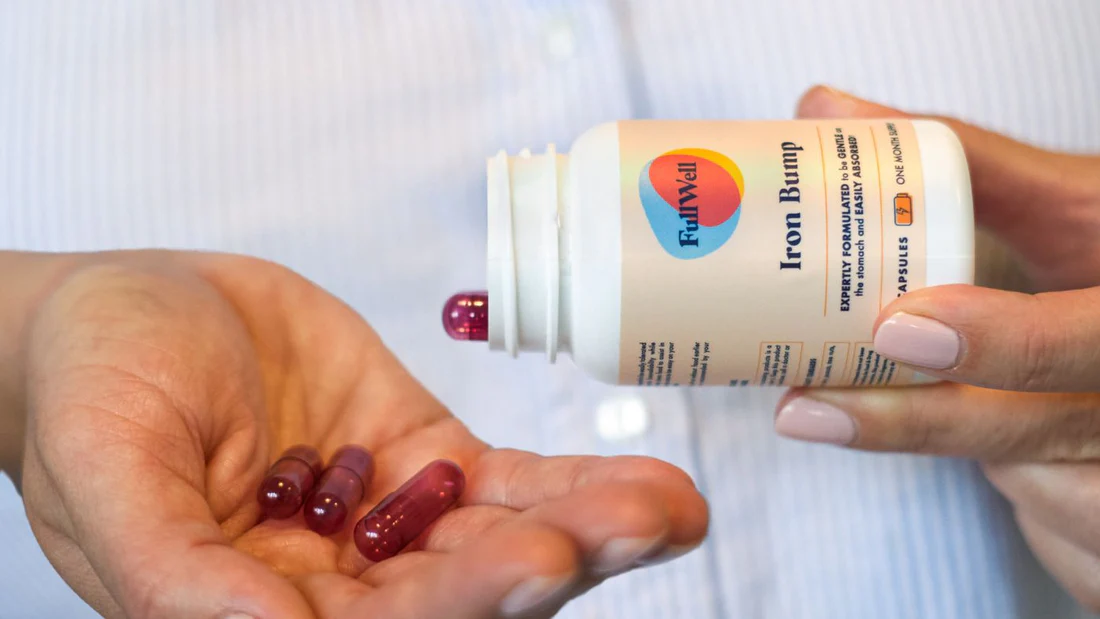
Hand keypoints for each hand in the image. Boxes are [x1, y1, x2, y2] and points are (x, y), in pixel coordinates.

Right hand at [14, 251, 707, 617]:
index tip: (542, 559)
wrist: (123, 313)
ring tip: (669, 503)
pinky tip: (641, 483)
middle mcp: (342, 586)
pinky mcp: (424, 457)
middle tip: (641, 521)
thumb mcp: (110, 473)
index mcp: (263, 613)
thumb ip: (181, 570)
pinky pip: (511, 483)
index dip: (466, 602)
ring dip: (592, 523)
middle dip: (556, 562)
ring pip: (505, 538)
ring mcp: (391, 521)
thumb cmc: (88, 387)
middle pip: (466, 594)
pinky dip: (574, 482)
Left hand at [774, 86, 1099, 608]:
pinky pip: (1052, 534)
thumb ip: (974, 164)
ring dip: (971, 445)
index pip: (1089, 339)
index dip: (1001, 342)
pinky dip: (1018, 490)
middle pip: (1034, 435)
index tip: (895, 327)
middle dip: (916, 423)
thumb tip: (822, 110)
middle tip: (805, 407)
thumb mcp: (1084, 210)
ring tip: (945, 393)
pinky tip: (1021, 450)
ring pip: (1029, 486)